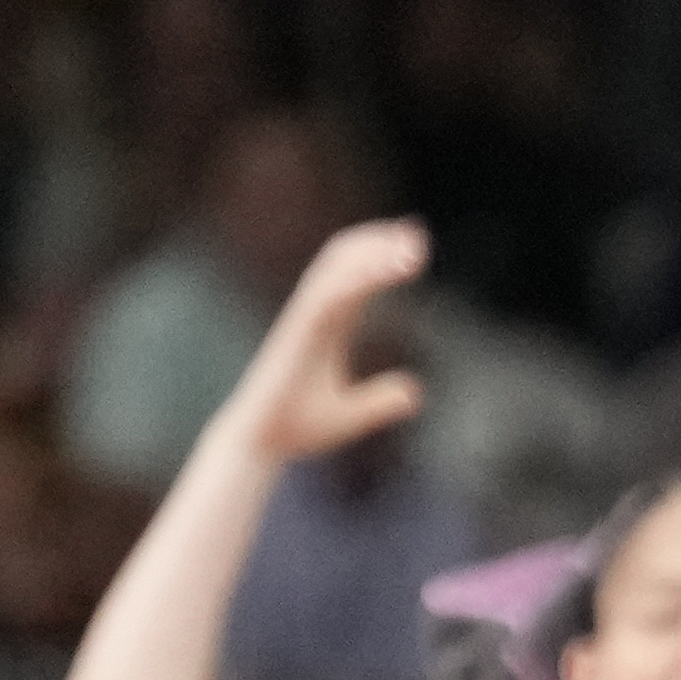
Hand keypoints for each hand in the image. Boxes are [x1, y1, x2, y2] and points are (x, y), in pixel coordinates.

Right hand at [231, 221, 427, 459]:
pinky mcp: (294, 337)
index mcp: (327, 328)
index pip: (354, 278)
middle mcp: (313, 317)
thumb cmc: (298, 426)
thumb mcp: (352, 414)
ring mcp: (302, 324)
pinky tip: (382, 272)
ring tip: (410, 250)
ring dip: (372, 256)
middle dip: (378, 243)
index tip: (416, 245)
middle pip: (343, 263)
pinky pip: (325, 300)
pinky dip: (354, 282)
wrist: (262, 444)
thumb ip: (380, 400)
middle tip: (417, 235)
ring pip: (335, 274)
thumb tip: (414, 393)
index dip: (380, 256)